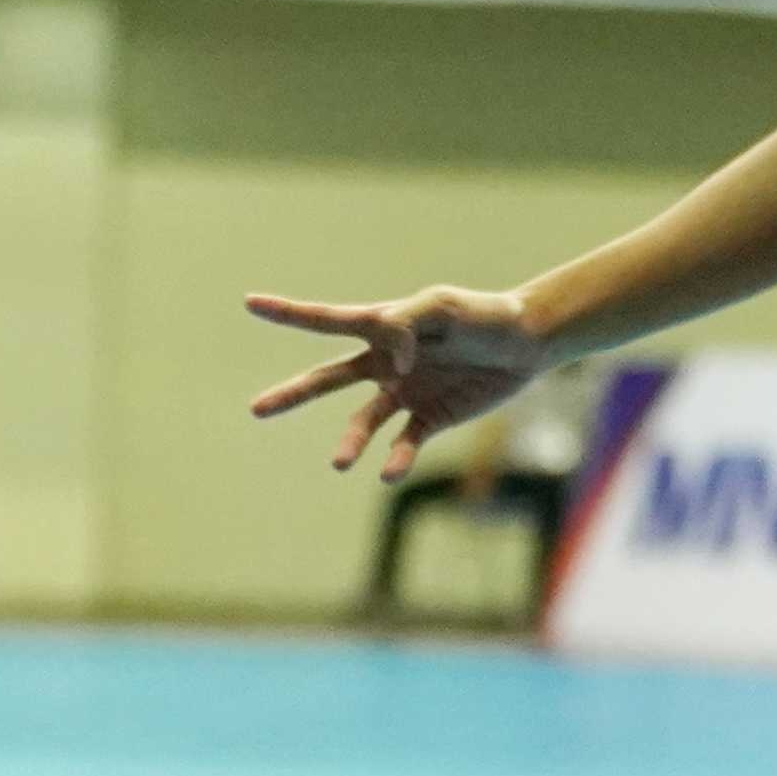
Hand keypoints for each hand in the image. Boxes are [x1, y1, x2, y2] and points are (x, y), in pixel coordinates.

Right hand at [245, 285, 551, 482]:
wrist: (526, 344)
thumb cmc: (485, 314)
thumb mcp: (444, 307)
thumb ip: (407, 324)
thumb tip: (388, 361)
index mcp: (382, 326)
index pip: (327, 320)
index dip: (288, 313)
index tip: (250, 303)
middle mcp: (384, 362)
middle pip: (327, 380)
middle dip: (291, 394)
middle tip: (256, 409)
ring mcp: (403, 393)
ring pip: (362, 422)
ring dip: (350, 442)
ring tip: (341, 463)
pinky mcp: (428, 418)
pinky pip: (403, 443)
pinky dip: (395, 459)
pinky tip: (391, 471)